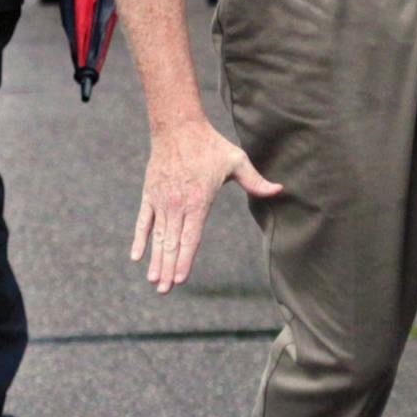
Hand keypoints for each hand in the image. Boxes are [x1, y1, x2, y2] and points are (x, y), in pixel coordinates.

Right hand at [132, 117, 282, 293]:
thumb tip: (280, 191)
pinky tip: (136, 257)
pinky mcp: (150, 194)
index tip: (180, 279)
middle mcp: (177, 205)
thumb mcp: (237, 161)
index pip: (191, 238)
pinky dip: (139, 239)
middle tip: (164, 290)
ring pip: (157, 236)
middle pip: (172, 243)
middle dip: (168, 268)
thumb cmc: (210, 145)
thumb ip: (256, 181)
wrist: (177, 126)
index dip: (185, 260)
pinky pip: (143, 221)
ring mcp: (161, 201)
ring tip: (153, 281)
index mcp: (199, 201)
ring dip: (155, 260)